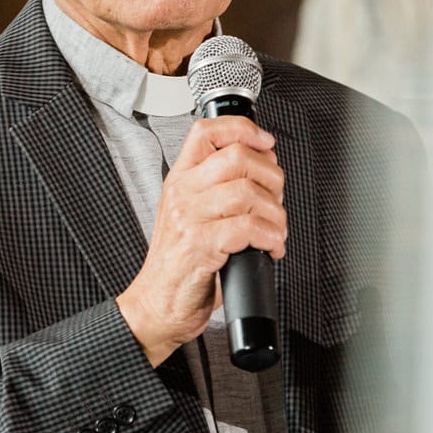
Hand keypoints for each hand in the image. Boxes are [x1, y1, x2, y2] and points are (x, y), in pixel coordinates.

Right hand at [116, 116, 285, 366]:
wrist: (157, 304)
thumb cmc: (180, 263)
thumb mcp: (192, 214)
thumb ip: (222, 186)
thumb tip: (265, 162)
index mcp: (180, 179)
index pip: (207, 132)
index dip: (243, 129)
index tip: (265, 143)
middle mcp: (182, 193)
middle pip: (237, 157)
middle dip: (271, 177)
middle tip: (275, 199)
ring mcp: (189, 218)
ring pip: (248, 192)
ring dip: (275, 214)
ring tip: (275, 231)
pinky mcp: (200, 246)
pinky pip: (249, 228)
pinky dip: (271, 238)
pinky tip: (269, 248)